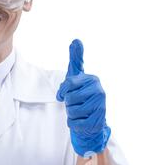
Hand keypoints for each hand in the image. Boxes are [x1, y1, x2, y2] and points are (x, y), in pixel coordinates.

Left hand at [56, 39, 110, 156]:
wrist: (92, 119)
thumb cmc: (81, 94)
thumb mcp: (76, 75)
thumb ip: (76, 58)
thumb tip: (76, 40)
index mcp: (92, 80)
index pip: (68, 84)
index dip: (62, 91)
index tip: (64, 94)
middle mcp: (99, 92)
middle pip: (69, 99)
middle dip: (68, 104)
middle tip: (76, 103)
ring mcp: (101, 107)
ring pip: (72, 112)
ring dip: (71, 114)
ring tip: (79, 112)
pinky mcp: (98, 122)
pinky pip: (75, 124)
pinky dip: (74, 124)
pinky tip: (82, 121)